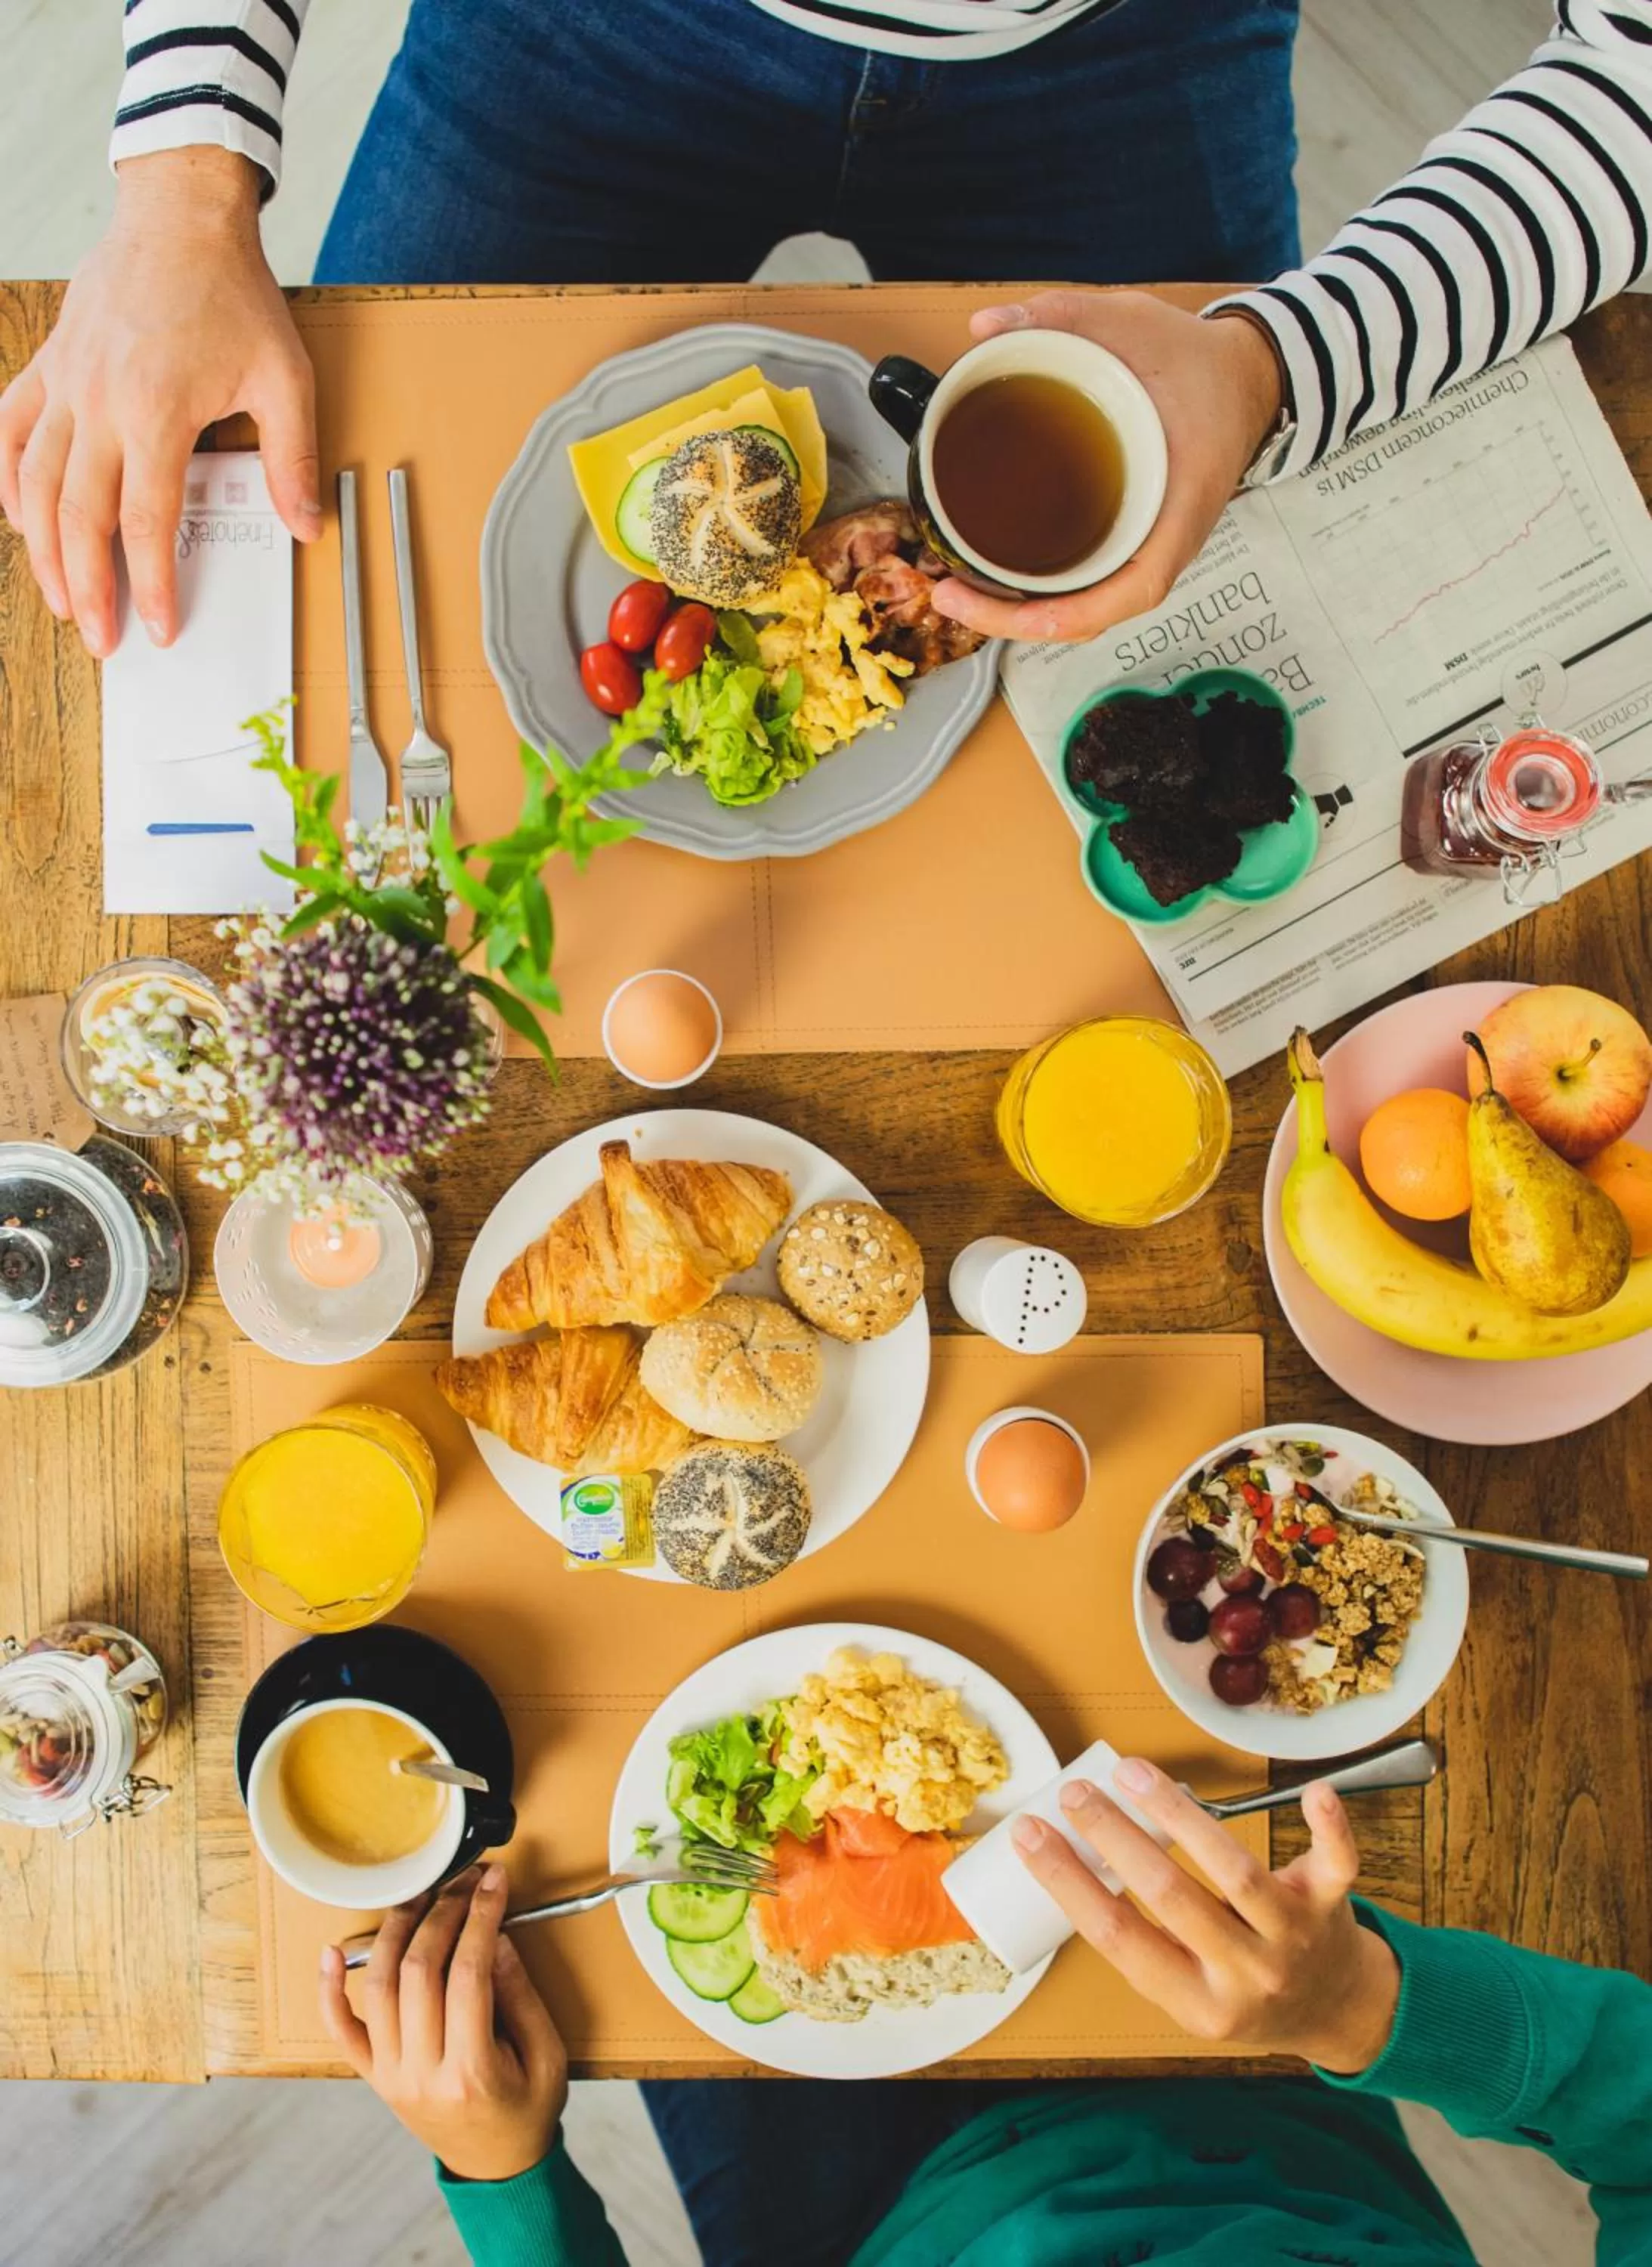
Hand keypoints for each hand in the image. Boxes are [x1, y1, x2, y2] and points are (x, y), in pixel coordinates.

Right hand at [0, 147, 320, 657]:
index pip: (146, 521)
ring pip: (36, 484)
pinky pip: (10, 430)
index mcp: (157, 412)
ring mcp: (65, 383)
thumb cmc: (232, 295)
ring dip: (43, 552)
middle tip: (101, 637)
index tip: (161, 626)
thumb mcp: (285, 377)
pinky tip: (20, 520)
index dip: (152, 584)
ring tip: (60, 599)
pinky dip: (8, 480)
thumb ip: (292, 457)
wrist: (180, 217)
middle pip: (79, 517)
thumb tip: (306, 525)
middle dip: (87, 588)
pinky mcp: (47, 364)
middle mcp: (98, 403)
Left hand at [320, 1863, 568, 2182]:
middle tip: (463, 1880)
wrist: (497, 2167)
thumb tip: (493, 1935)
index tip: (493, 1882)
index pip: (468, 1974)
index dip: (481, 1917)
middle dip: (443, 1913)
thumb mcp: (547, 2054)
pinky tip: (331, 1951)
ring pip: (380, 1986)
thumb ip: (519, 1994)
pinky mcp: (374, 2076)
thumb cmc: (526, 2111)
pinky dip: (330, 1990)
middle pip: (420, 1971)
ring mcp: (390, 2075)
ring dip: (396, 1931)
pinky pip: (341, 2030)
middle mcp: (421, 2073)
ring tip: (419, 1895)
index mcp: (471, 2071)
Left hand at [930, 291, 1283, 644]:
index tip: (1009, 610)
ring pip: (1084, 606)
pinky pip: (1085, 583)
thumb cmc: (1201, 362)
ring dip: (1020, 613)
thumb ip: (1062, 314)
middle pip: (1091, 615)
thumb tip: (983, 325)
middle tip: (947, 595)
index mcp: (1180, 507)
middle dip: (1016, 622)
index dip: (1067, 614)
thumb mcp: (1134, 322)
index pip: (1134, 590)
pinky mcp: (1130, 539)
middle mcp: (1164, 543)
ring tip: (956, 593)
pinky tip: (991, 576)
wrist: (1245, 375)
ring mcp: (1147, 547)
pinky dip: (1038, 592)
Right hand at [1014, 1758, 1398, 2071]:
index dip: (1067, 1882)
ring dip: (1178, 1814)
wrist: (1335, 2009)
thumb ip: (1139, 1938)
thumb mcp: (1183, 1989)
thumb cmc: (1243, 1989)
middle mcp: (1245, 1974)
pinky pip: (1337, 1862)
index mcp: (1196, 2003)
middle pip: (1171, 1896)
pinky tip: (1312, 1791)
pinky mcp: (1332, 1904)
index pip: (1118, 1938)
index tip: (1030, 1833)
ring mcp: (1293, 1938)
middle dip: (1115, 1837)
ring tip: (1131, 1773)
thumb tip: (1065, 1857)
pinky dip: (1329, 1828)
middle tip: (1075, 1793)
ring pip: (1235, 1869)